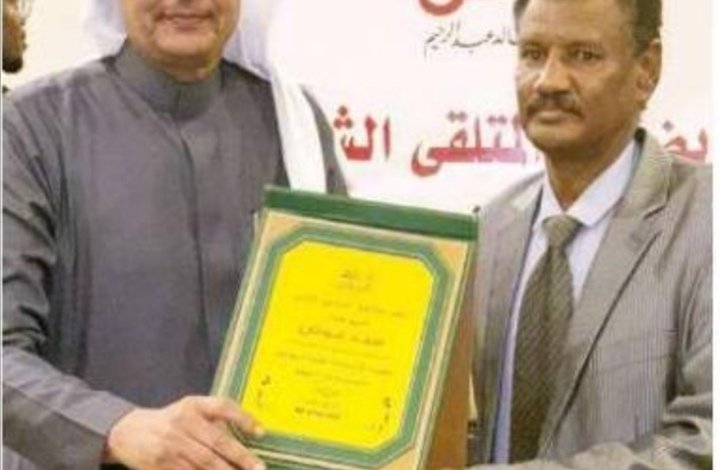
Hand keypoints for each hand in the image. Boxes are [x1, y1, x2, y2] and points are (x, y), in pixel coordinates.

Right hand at [104, 396, 265, 469]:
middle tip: (259, 468)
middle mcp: (183, 423)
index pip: (222, 407)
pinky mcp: (161, 465)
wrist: (127, 432)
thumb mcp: (188, 409)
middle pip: (217, 442)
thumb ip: (213, 417)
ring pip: (205, 463)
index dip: (243, 418)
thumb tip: (247, 432)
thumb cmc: (168, 421)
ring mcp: (171, 445)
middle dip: (241, 457)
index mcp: (192, 405)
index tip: (261, 432)